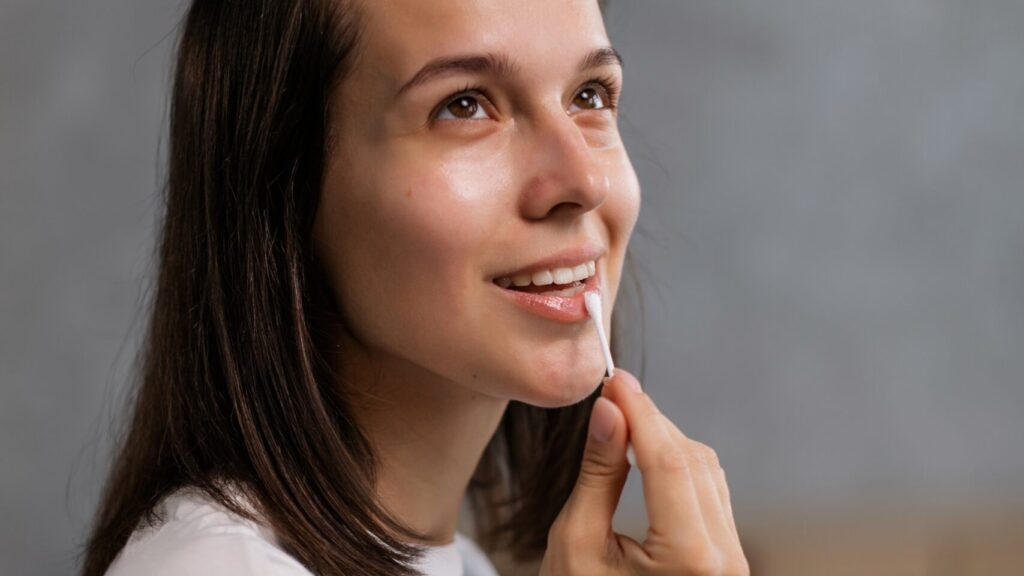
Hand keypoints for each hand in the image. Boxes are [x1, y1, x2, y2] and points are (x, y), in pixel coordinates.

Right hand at [539, 369, 748, 574]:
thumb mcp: (576, 545)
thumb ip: (598, 474)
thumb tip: (609, 411)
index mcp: (689, 560)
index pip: (668, 460)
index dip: (640, 411)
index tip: (614, 379)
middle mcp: (724, 561)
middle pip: (691, 460)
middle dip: (651, 421)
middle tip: (612, 393)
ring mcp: (731, 564)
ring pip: (706, 473)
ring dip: (666, 440)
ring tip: (623, 420)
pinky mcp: (725, 562)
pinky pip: (710, 495)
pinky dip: (678, 466)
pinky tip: (646, 452)